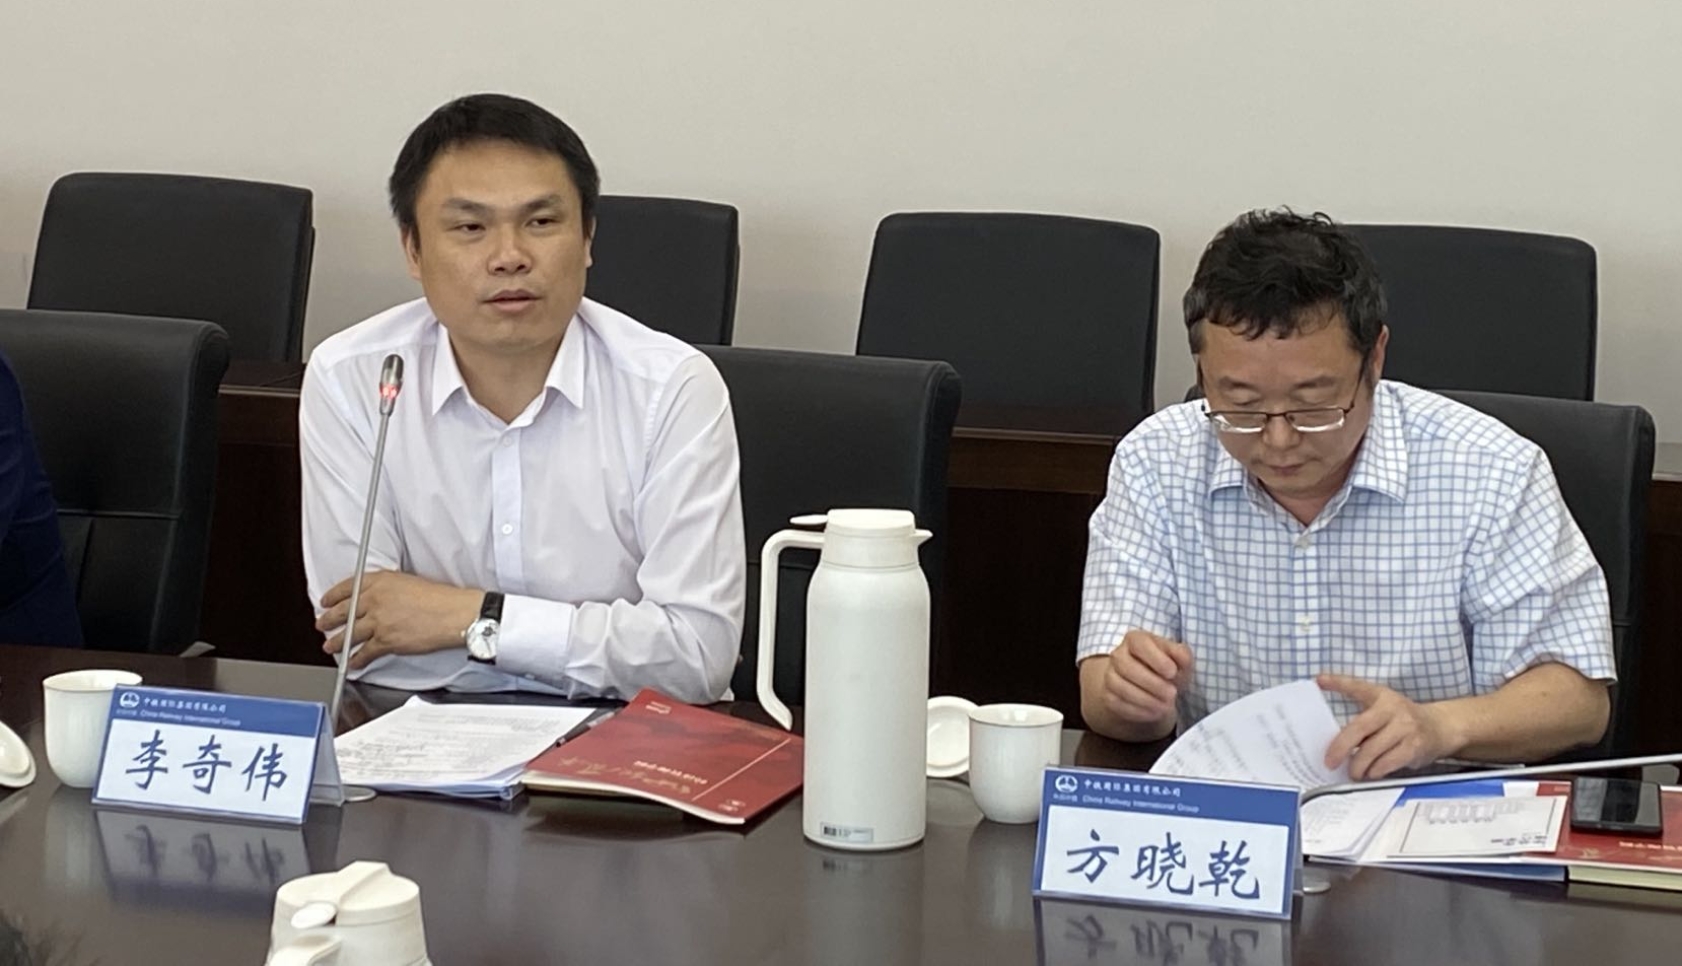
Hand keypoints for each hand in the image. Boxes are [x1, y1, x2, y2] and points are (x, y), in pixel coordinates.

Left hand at [317, 571, 482, 670]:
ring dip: (336, 642)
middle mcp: (375, 599)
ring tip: (329, 646)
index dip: (333, 595)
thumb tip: (377, 600)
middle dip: (328, 620)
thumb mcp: (409, 582)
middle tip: (321, 624)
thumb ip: (388, 589)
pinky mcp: (385, 641)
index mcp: (381, 581)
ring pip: (349, 633)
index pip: (348, 587)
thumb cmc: (440, 599)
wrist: (453, 614)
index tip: (326, 601)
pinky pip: (365, 652)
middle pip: (343, 611)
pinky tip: (352, 663)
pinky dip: (356, 659)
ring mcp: (378, 621)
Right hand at [1096, 630, 1194, 727]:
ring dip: (1145, 699)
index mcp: (1136, 639)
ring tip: (1166, 707)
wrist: (1154, 686)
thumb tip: (1180, 656)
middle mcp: (1118, 655)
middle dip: (1152, 683)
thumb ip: (1182, 655)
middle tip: (1172, 694)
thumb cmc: (1168, 668)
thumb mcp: (1180, 658)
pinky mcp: (1108, 696)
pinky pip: (1117, 704)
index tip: (1172, 672)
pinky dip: (1138, 711)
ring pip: (1119, 686)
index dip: (1156, 658)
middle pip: (1126, 666)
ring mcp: (1110, 675)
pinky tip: (1155, 713)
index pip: (1139, 644)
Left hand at [1319, 674, 1461, 780]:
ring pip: (1372, 750)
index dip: (1338, 682)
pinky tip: (1371, 773)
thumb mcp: (1381, 706)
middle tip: (1330, 762)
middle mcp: (1393, 709)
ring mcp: (1405, 728)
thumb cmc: (1402, 720)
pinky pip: (1388, 762)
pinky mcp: (1414, 747)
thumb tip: (1326, 710)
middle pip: (1360, 728)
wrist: (1440, 727)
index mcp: (1381, 696)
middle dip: (1341, 747)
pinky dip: (1375, 771)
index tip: (1319, 680)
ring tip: (1353, 772)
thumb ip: (1358, 710)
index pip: (1357, 686)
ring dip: (1358, 765)